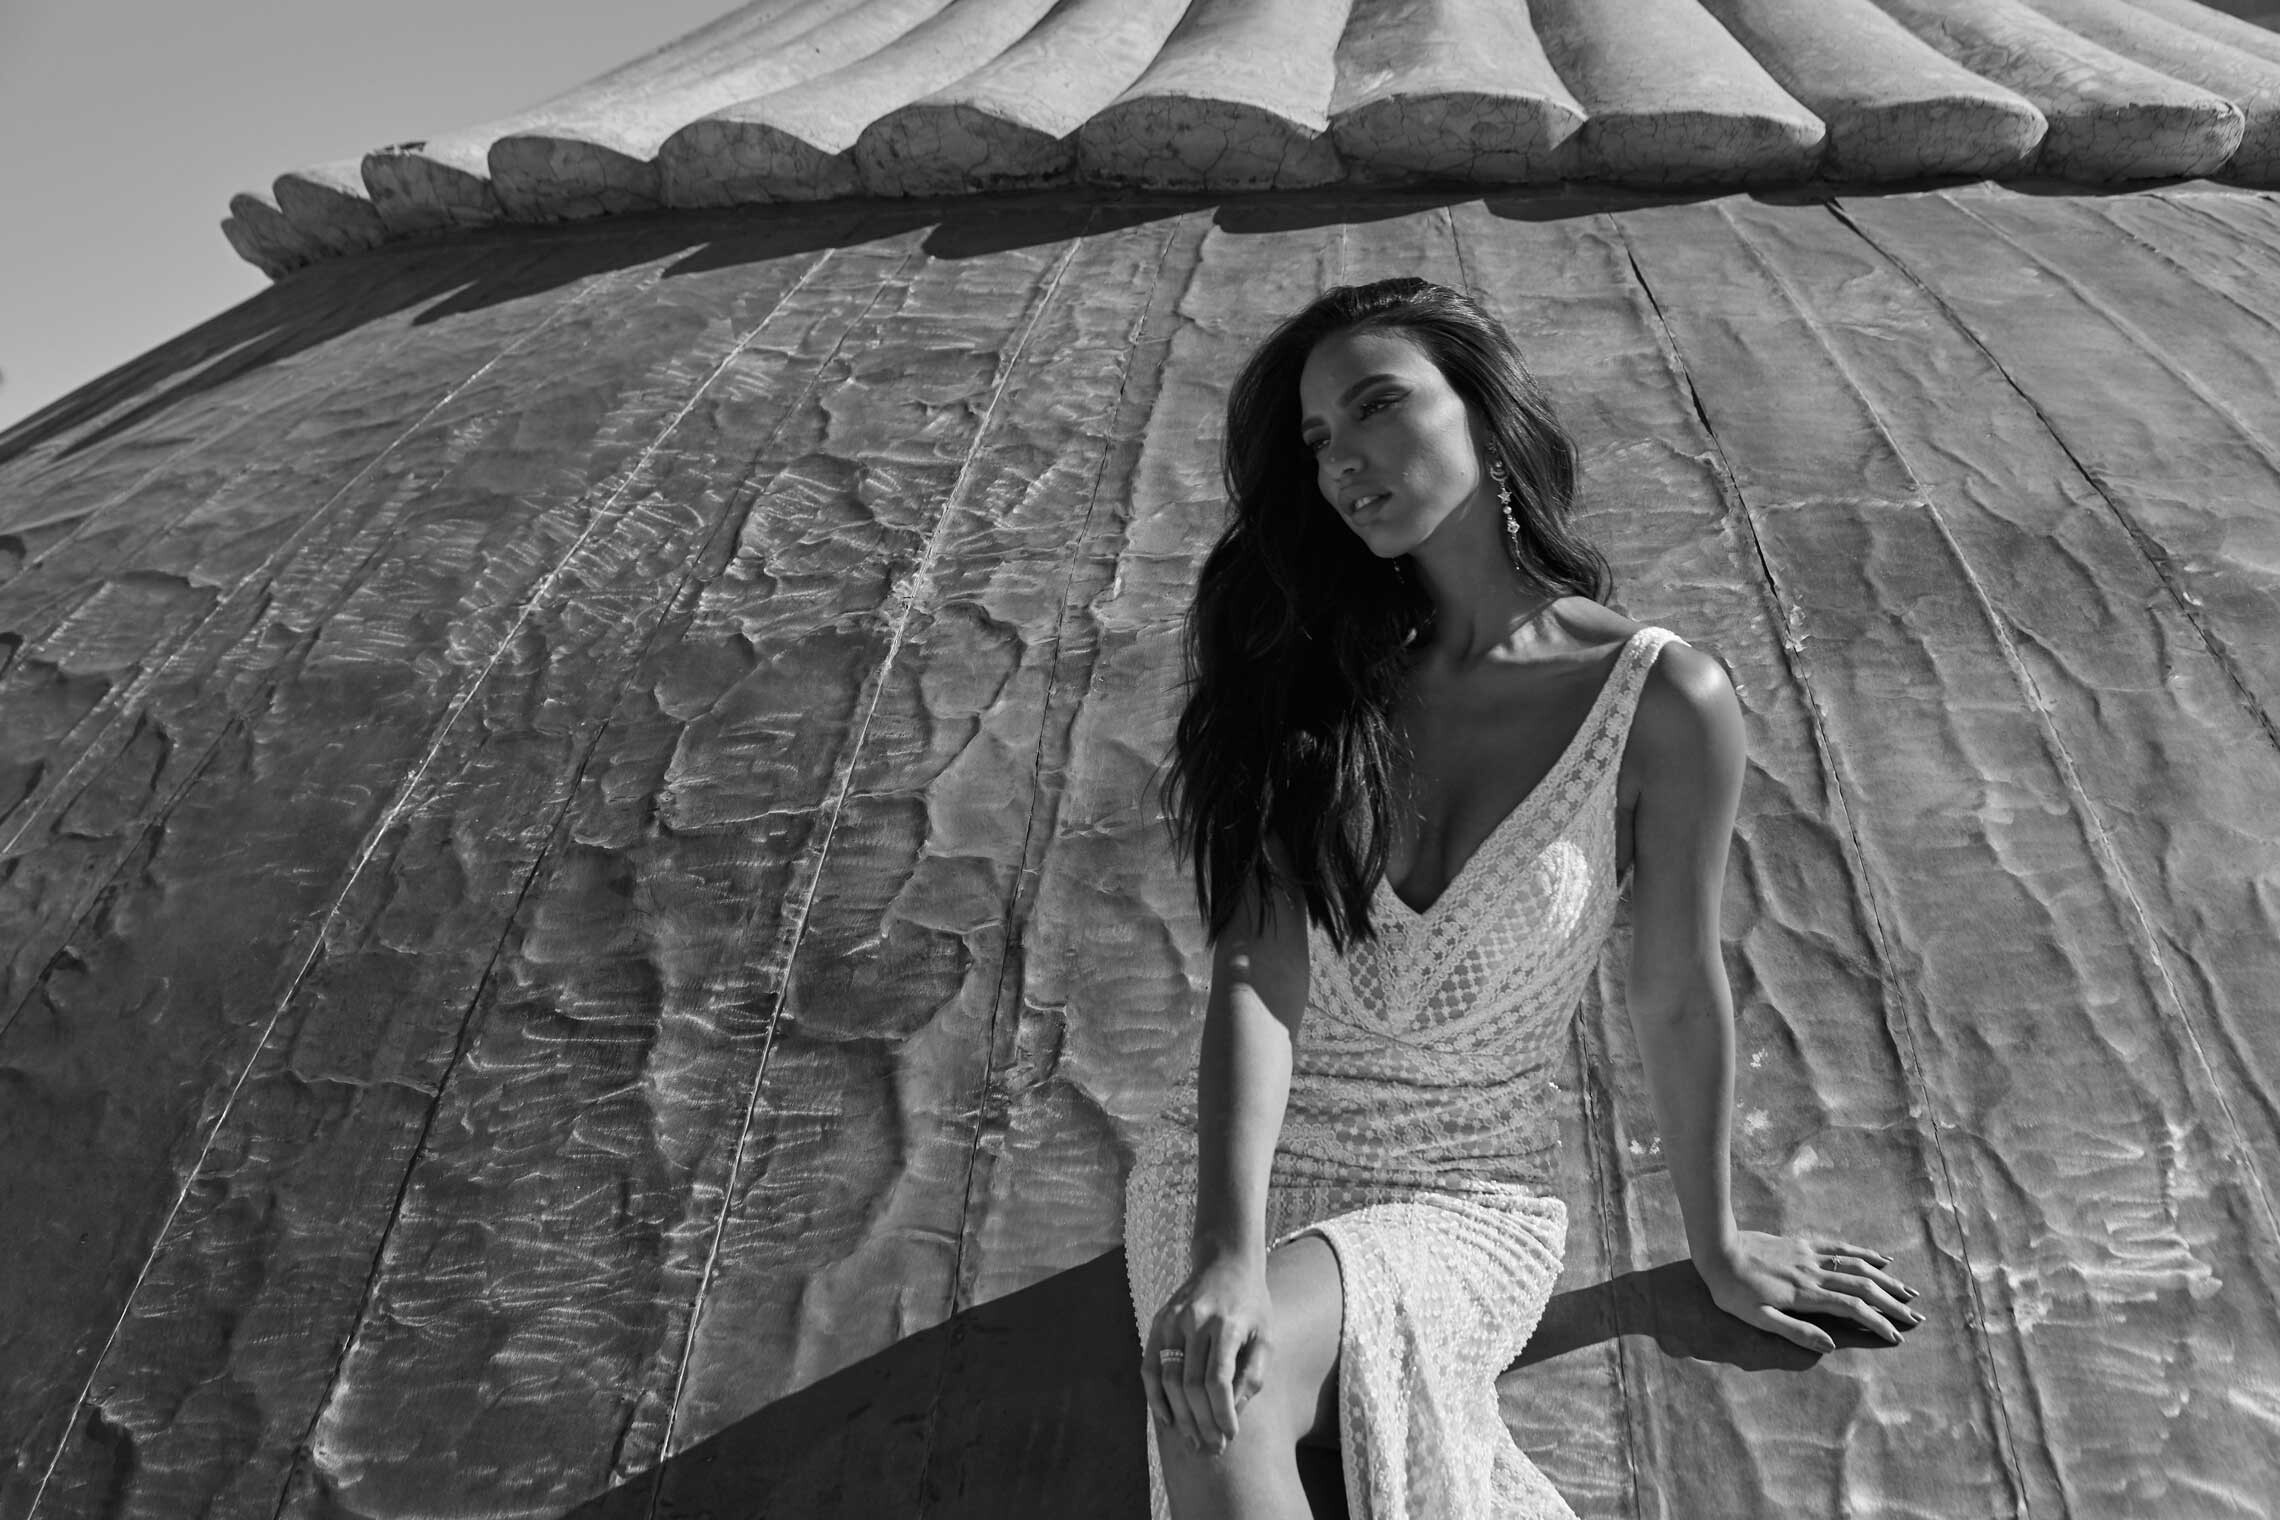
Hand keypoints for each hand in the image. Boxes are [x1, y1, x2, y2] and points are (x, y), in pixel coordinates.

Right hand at [1142, 1250, 1272, 1455]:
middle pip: (1192, 1385)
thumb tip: (1233, 1412)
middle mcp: (1196, 1321)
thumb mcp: (1265, 1337)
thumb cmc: (1252, 1306)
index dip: (1222, 1414)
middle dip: (1201, 1422)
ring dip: (1180, 1416)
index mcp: (1227, 1325)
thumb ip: (1252, 1376)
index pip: (1219, 1381)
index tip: (1230, 1436)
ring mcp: (1173, 1320)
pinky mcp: (1159, 1321)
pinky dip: (1154, 1396)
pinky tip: (1166, 1418)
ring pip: (1168, 1379)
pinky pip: (1150, 1366)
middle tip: (1211, 1447)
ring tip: (1193, 1439)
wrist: (1226, 1262)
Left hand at [1696, 1230, 1921, 1352]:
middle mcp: (1815, 1273)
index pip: (1853, 1310)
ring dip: (1887, 1279)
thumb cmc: (1731, 1289)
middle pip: (1864, 1288)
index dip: (1877, 1324)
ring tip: (1909, 1291)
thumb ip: (1795, 1331)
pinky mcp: (1803, 1244)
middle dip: (1893, 1304)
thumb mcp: (1757, 1318)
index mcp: (1806, 1295)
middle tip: (1917, 1318)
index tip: (1896, 1337)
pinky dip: (1865, 1253)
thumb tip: (1831, 1345)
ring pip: (1858, 1266)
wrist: (1716, 1247)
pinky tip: (1881, 1258)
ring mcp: (1811, 1256)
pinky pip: (1841, 1248)